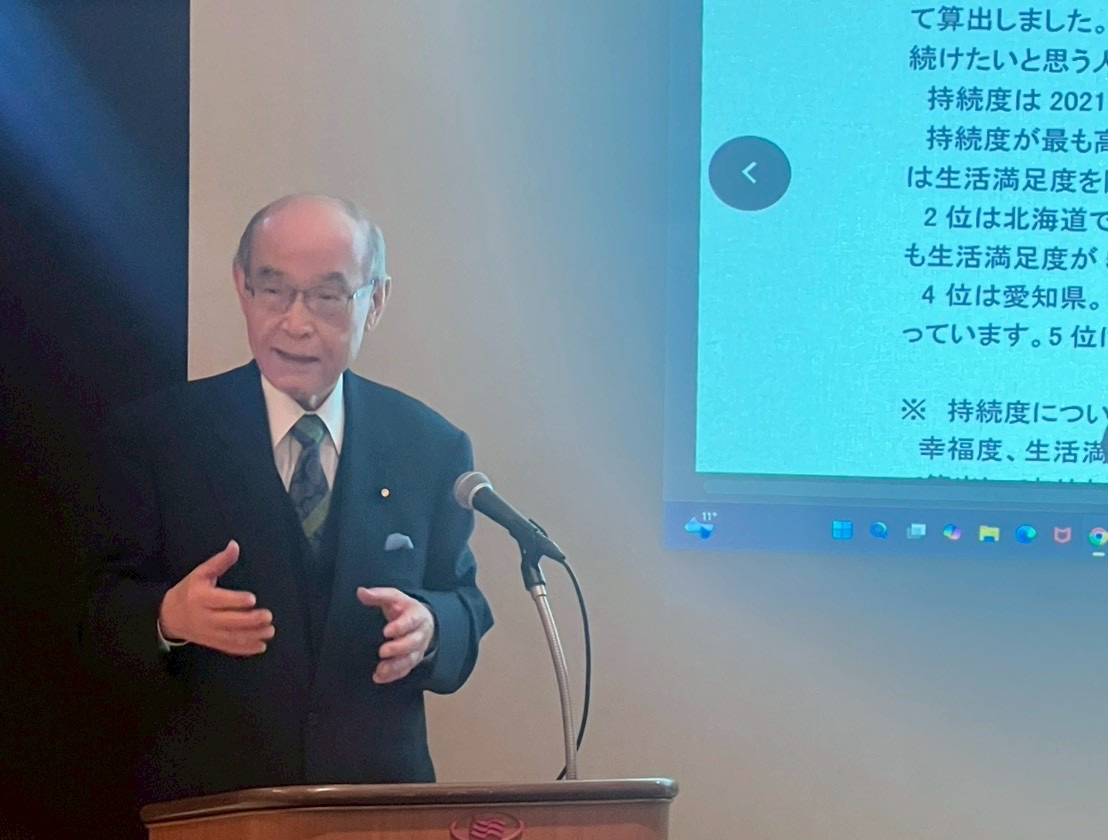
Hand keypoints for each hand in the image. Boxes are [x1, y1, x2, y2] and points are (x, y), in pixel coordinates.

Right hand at [159, 540, 273, 655]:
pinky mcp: (212, 642)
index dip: (235, 601)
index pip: (219, 601)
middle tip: (268, 616)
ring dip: (252, 636)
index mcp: (200, 598)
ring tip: (270, 631)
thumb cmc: (188, 590)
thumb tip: (235, 545)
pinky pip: (229, 647)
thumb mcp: (200, 573)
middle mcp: (204, 617)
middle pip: (228, 621)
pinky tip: (261, 646)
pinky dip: (245, 649)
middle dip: (249, 621)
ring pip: (231, 637)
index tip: (252, 599)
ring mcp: (208, 633)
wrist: (169, 616)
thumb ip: (220, 561)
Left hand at [356, 587, 434, 683]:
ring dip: (395, 666)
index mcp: (417, 615)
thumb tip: (360, 592)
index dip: (400, 627)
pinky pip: (405, 670)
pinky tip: (379, 677)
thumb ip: (378, 595)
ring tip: (380, 670)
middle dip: (398, 648)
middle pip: (413, 642)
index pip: (411, 621)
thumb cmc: (404, 608)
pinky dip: (393, 675)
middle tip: (382, 651)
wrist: (422, 621)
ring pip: (410, 659)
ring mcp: (418, 649)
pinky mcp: (412, 660)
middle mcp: (420, 633)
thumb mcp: (393, 598)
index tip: (386, 631)